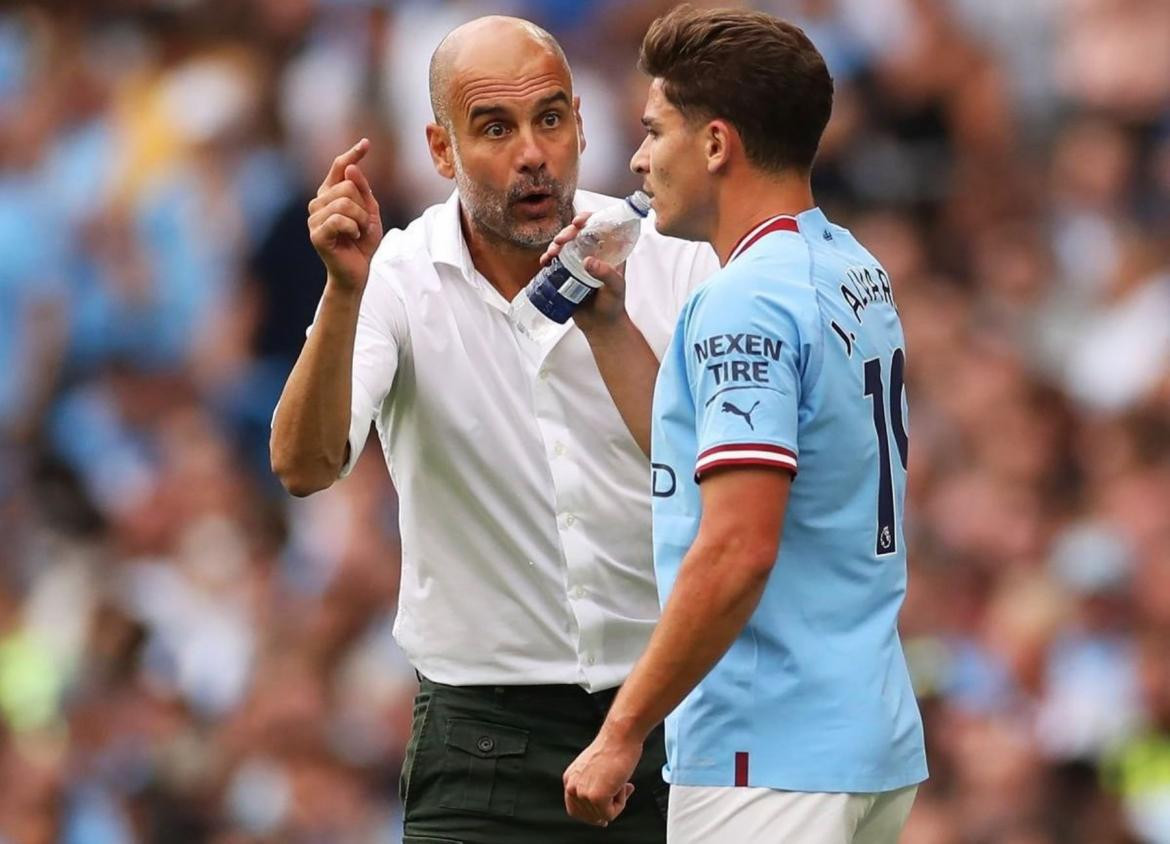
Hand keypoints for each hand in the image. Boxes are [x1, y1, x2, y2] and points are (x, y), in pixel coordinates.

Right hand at [308, 138, 383, 292]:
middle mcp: (318, 202)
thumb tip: (352, 167)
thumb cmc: (362, 242)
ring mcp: (314, 218)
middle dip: (364, 206)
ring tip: (358, 232)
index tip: (366, 143)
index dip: (352, 154)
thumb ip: (363, 190)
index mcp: (330, 194)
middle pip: (347, 185)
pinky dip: (354, 228)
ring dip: (361, 219)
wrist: (357, 271)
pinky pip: (340, 219)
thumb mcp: (370, 212)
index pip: (339, 167)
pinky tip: (352, 237)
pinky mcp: (316, 234)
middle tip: (363, 224)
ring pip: (345, 203)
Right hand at [540, 213, 628, 334]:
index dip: (589, 219)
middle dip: (567, 231)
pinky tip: (545, 261)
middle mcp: (593, 253)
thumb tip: (588, 262)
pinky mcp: (567, 273)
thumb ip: (606, 274)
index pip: (600, 227)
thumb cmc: (613, 306)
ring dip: (555, 244)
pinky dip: (548, 257)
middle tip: (561, 240)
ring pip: (565, 245)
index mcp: (609, 251)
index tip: (579, 222)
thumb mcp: (615, 288)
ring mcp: (578, 263)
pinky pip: (555, 261)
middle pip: (579, 233)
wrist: (601, 326)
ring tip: (552, 252)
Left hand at [563, 730, 642, 826]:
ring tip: (621, 781)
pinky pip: (611, 814)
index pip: (575, 810)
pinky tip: (622, 784)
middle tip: (622, 790)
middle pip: (590, 816)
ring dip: (616, 802)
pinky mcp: (596, 797)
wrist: (620, 736)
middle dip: (608, 808)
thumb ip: (594, 788)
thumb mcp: (595, 770)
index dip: (591, 815)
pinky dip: (621, 802)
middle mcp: (572, 787)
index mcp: (570, 779)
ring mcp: (583, 793)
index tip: (603, 817)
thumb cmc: (614, 748)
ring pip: (602, 816)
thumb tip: (603, 816)